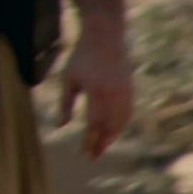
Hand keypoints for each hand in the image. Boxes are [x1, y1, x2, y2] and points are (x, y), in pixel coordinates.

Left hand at [54, 0, 135, 158]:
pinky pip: (128, 113)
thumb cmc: (82, 58)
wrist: (105, 37)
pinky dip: (121, 125)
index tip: (85, 155)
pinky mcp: (131, 89)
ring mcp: (125, 92)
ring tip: (101, 146)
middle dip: (102, 144)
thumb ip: (64, 104)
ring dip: (112, 136)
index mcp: (97, 92)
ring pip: (122, 122)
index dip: (90, 142)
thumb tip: (61, 127)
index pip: (94, 125)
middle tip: (93, 156)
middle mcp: (114, 94)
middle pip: (110, 127)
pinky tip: (112, 131)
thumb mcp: (68, 79)